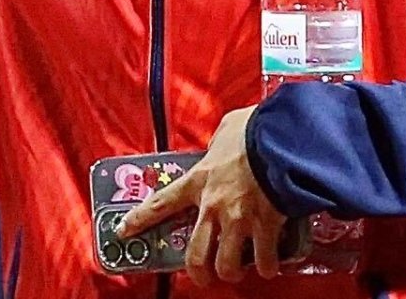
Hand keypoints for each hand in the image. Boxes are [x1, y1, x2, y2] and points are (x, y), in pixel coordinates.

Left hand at [119, 106, 296, 286]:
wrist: (281, 139)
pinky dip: (265, 267)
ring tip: (235, 270)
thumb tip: (221, 146)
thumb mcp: (226, 130)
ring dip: (230, 272)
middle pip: (195, 254)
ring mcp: (238, 220)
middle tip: (203, 275)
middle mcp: (213, 205)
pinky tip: (267, 265)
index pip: (160, 203)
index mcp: (198, 180)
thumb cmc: (254, 130)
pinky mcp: (265, 227)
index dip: (139, 220)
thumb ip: (217, 144)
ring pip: (225, 265)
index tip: (123, 231)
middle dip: (198, 272)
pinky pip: (262, 260)